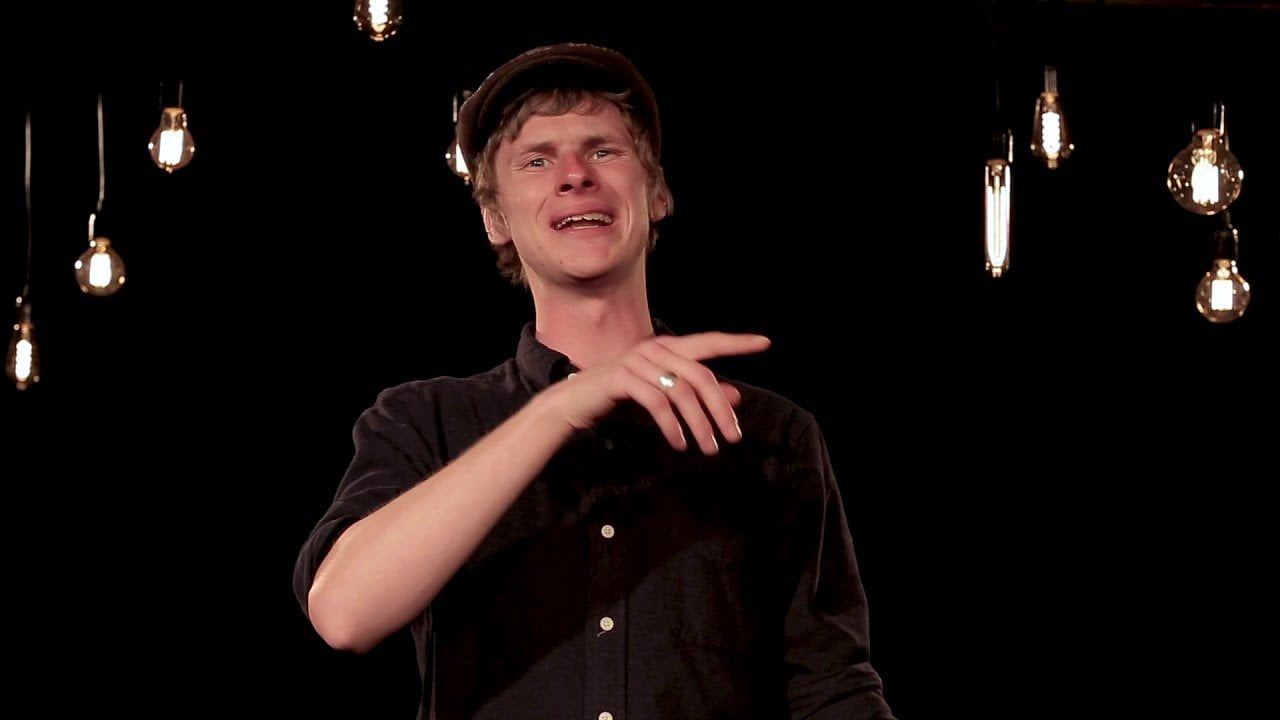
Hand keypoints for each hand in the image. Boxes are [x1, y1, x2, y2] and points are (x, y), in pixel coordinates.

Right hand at [547, 332, 771, 453]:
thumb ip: (697, 393)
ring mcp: (637, 360)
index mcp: (667, 348)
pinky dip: (672, 426)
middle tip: (733, 437)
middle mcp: (654, 348)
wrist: (573, 404)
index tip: (765, 343)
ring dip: (699, 424)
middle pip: (702, 376)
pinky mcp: (622, 378)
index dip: (737, 342)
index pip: (709, 342)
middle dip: (721, 409)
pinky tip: (680, 444)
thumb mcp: (663, 395)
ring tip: (708, 448)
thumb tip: (736, 395)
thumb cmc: (619, 399)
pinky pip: (657, 402)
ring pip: (682, 392)